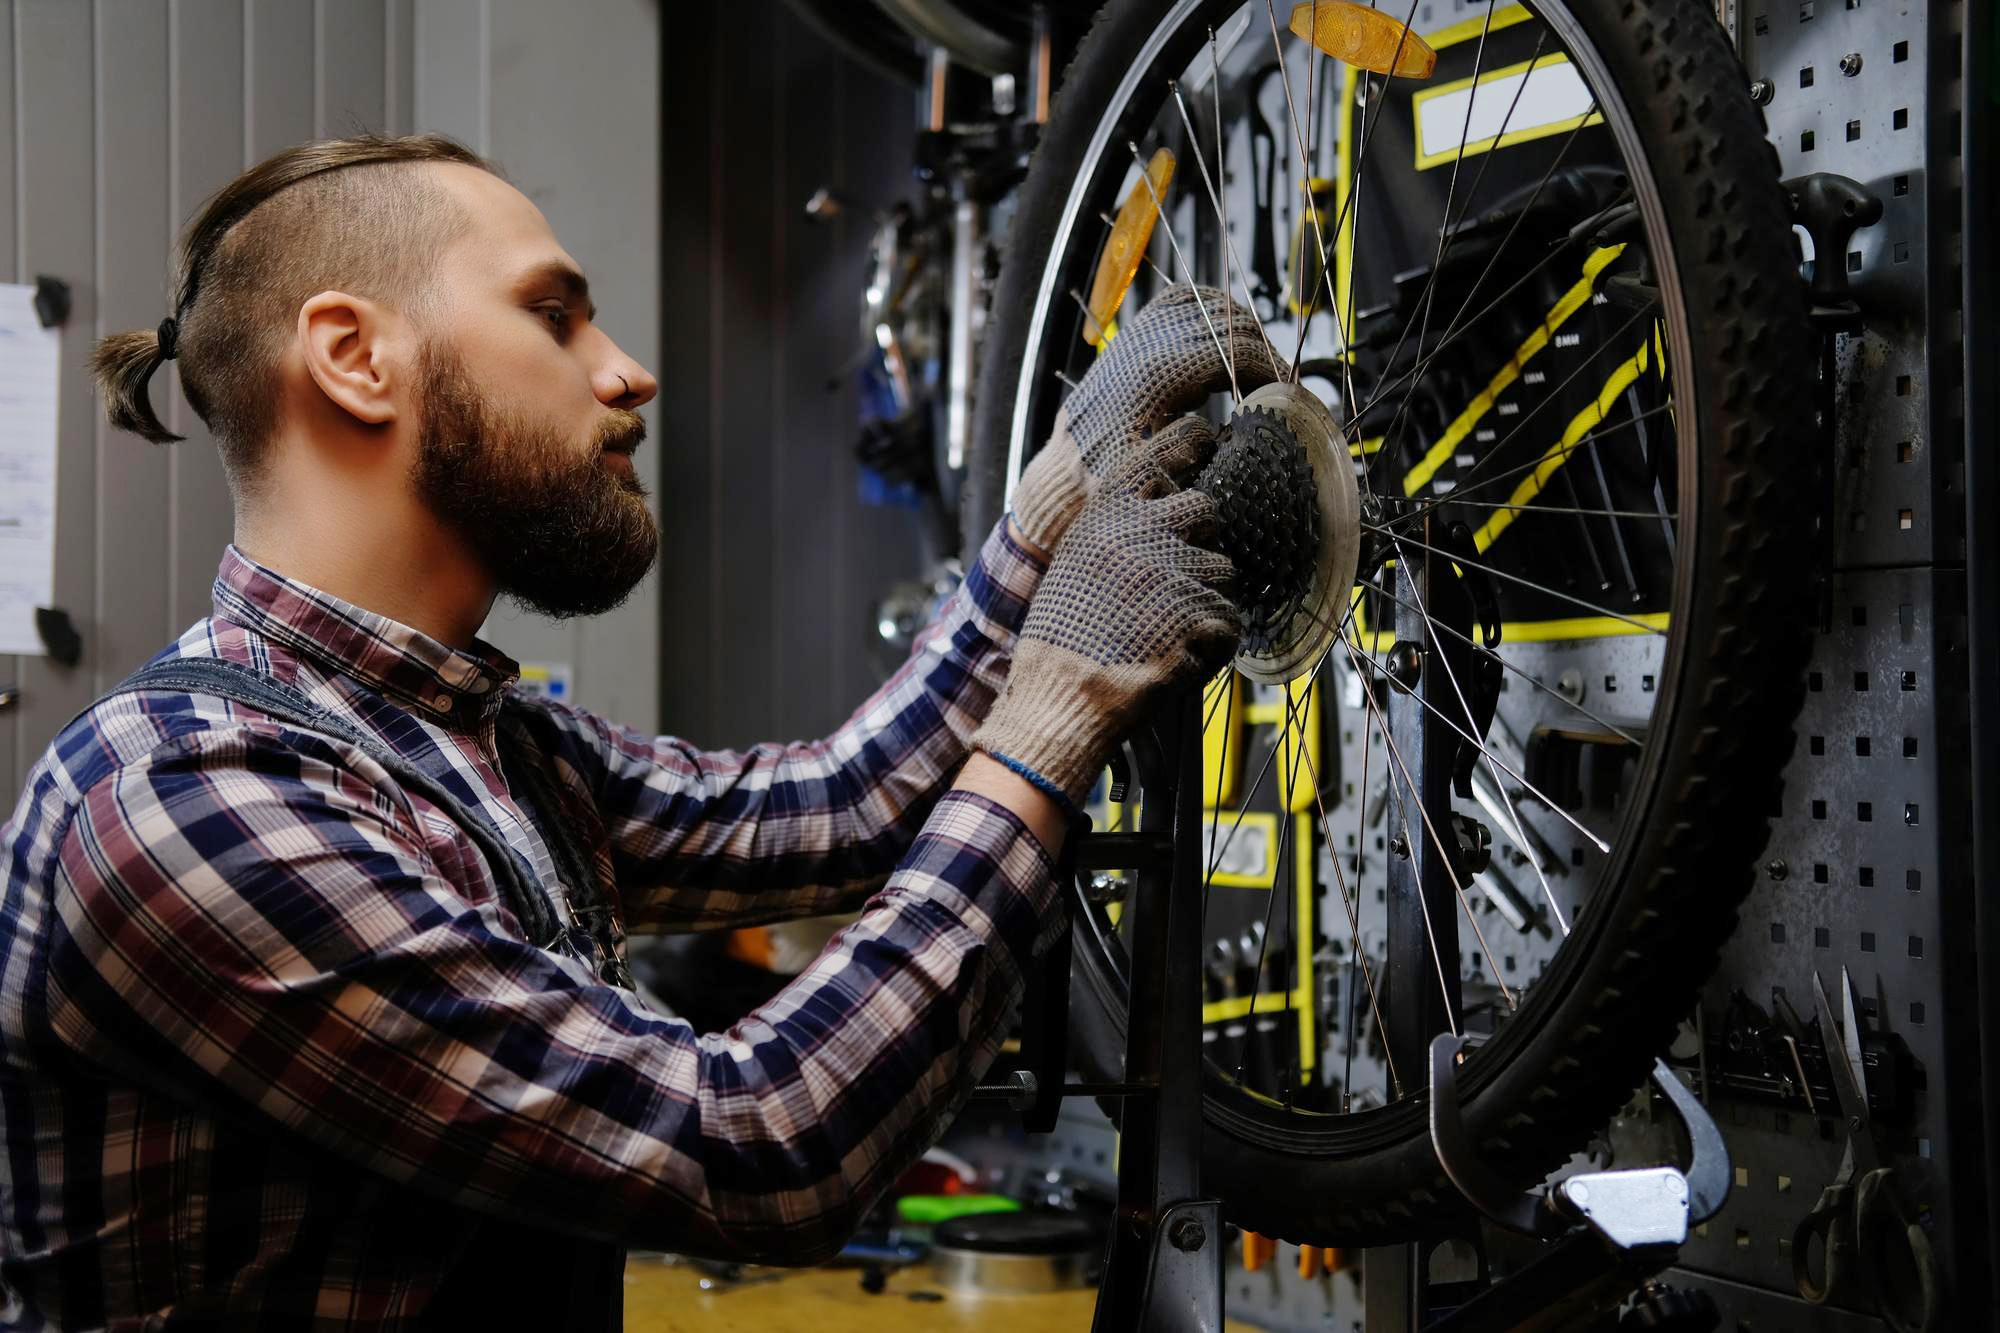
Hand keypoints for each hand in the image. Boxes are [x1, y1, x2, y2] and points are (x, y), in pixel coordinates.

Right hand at [977, 418, 1240, 803]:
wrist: (1061, 696)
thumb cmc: (1062, 637)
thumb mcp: (1076, 562)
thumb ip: (1117, 531)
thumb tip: (1161, 511)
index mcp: (1109, 512)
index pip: (1163, 453)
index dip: (1190, 445)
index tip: (1204, 443)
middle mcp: (1146, 531)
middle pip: (1208, 510)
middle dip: (1200, 543)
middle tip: (1172, 580)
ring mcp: (1178, 571)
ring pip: (1224, 571)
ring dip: (1205, 599)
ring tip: (1163, 630)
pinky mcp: (1202, 614)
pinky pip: (1228, 621)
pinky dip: (1211, 643)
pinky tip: (1175, 655)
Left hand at [1008, 285, 1285, 554]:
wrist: (1065, 470)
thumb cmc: (1105, 479)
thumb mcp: (1154, 473)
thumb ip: (1196, 448)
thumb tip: (1237, 426)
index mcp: (1155, 374)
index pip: (1230, 349)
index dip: (1266, 366)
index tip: (1283, 392)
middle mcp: (1147, 344)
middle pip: (1226, 322)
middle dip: (1260, 349)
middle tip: (1277, 382)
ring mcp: (1139, 334)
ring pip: (1208, 303)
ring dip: (1240, 328)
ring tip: (1254, 365)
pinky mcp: (1134, 334)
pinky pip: (1181, 300)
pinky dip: (1211, 311)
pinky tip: (1225, 340)